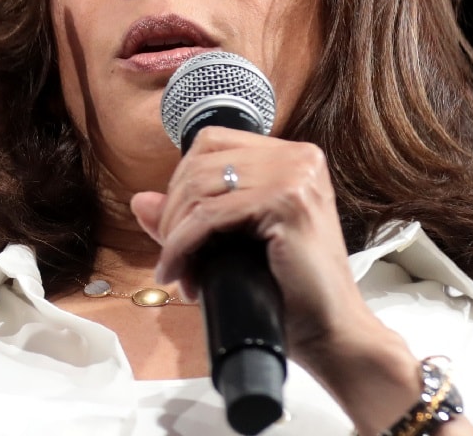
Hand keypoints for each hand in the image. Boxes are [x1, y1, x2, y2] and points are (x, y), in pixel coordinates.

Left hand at [129, 126, 368, 361]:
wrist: (332, 331)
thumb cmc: (291, 291)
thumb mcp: (236, 243)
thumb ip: (192, 217)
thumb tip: (140, 200)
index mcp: (292, 156)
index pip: (211, 143)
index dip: (181, 183)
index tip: (175, 228)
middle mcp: (298, 157)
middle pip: (200, 162)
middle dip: (173, 213)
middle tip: (174, 258)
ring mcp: (296, 176)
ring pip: (200, 188)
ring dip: (175, 234)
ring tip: (180, 272)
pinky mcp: (287, 202)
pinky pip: (209, 216)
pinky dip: (182, 245)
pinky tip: (178, 272)